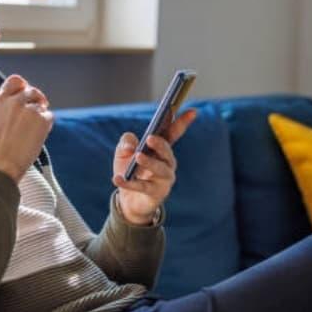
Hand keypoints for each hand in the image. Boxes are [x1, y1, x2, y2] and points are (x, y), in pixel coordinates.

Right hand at [0, 75, 52, 181]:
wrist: (0, 166)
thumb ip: (5, 109)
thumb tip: (20, 103)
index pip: (15, 81)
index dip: (23, 86)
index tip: (27, 93)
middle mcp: (14, 101)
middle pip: (32, 91)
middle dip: (36, 100)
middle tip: (37, 112)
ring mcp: (29, 109)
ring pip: (41, 105)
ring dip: (39, 116)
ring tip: (30, 133)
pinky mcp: (42, 119)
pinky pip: (48, 116)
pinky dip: (46, 126)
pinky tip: (36, 138)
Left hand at [112, 109, 197, 224]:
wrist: (127, 200)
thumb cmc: (129, 171)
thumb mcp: (123, 152)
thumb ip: (126, 142)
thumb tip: (130, 146)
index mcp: (161, 149)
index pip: (173, 133)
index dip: (183, 122)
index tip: (193, 111)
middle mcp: (167, 163)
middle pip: (167, 152)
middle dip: (160, 144)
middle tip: (150, 138)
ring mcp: (164, 179)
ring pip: (160, 169)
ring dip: (149, 162)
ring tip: (138, 156)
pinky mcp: (156, 194)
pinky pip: (142, 186)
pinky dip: (129, 182)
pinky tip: (117, 178)